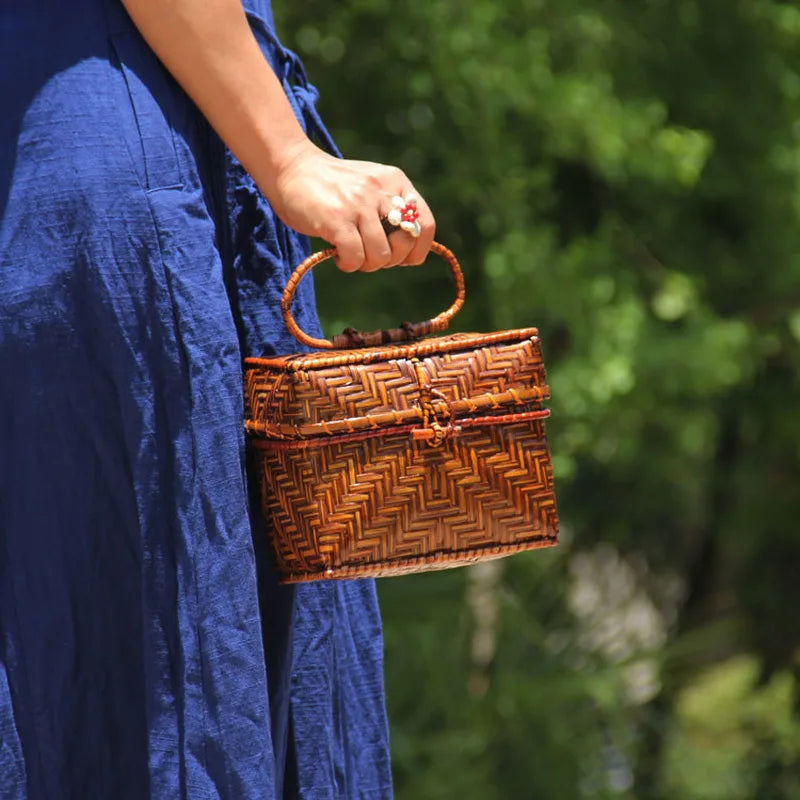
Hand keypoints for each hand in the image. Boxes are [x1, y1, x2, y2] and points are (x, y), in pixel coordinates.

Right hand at [266, 141, 435, 271]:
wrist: (290, 167)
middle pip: (404, 244)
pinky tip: (338, 256)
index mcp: (395, 181)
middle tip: (368, 255)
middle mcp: (380, 190)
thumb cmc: (331, 185)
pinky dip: (348, 264)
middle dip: (388, 260)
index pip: (425, 225)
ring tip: (350, 255)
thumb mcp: (369, 187)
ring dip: (366, 264)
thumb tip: (406, 250)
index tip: (402, 260)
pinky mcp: (336, 219)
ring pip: (381, 255)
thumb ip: (389, 208)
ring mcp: (358, 204)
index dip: (417, 251)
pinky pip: (355, 257)